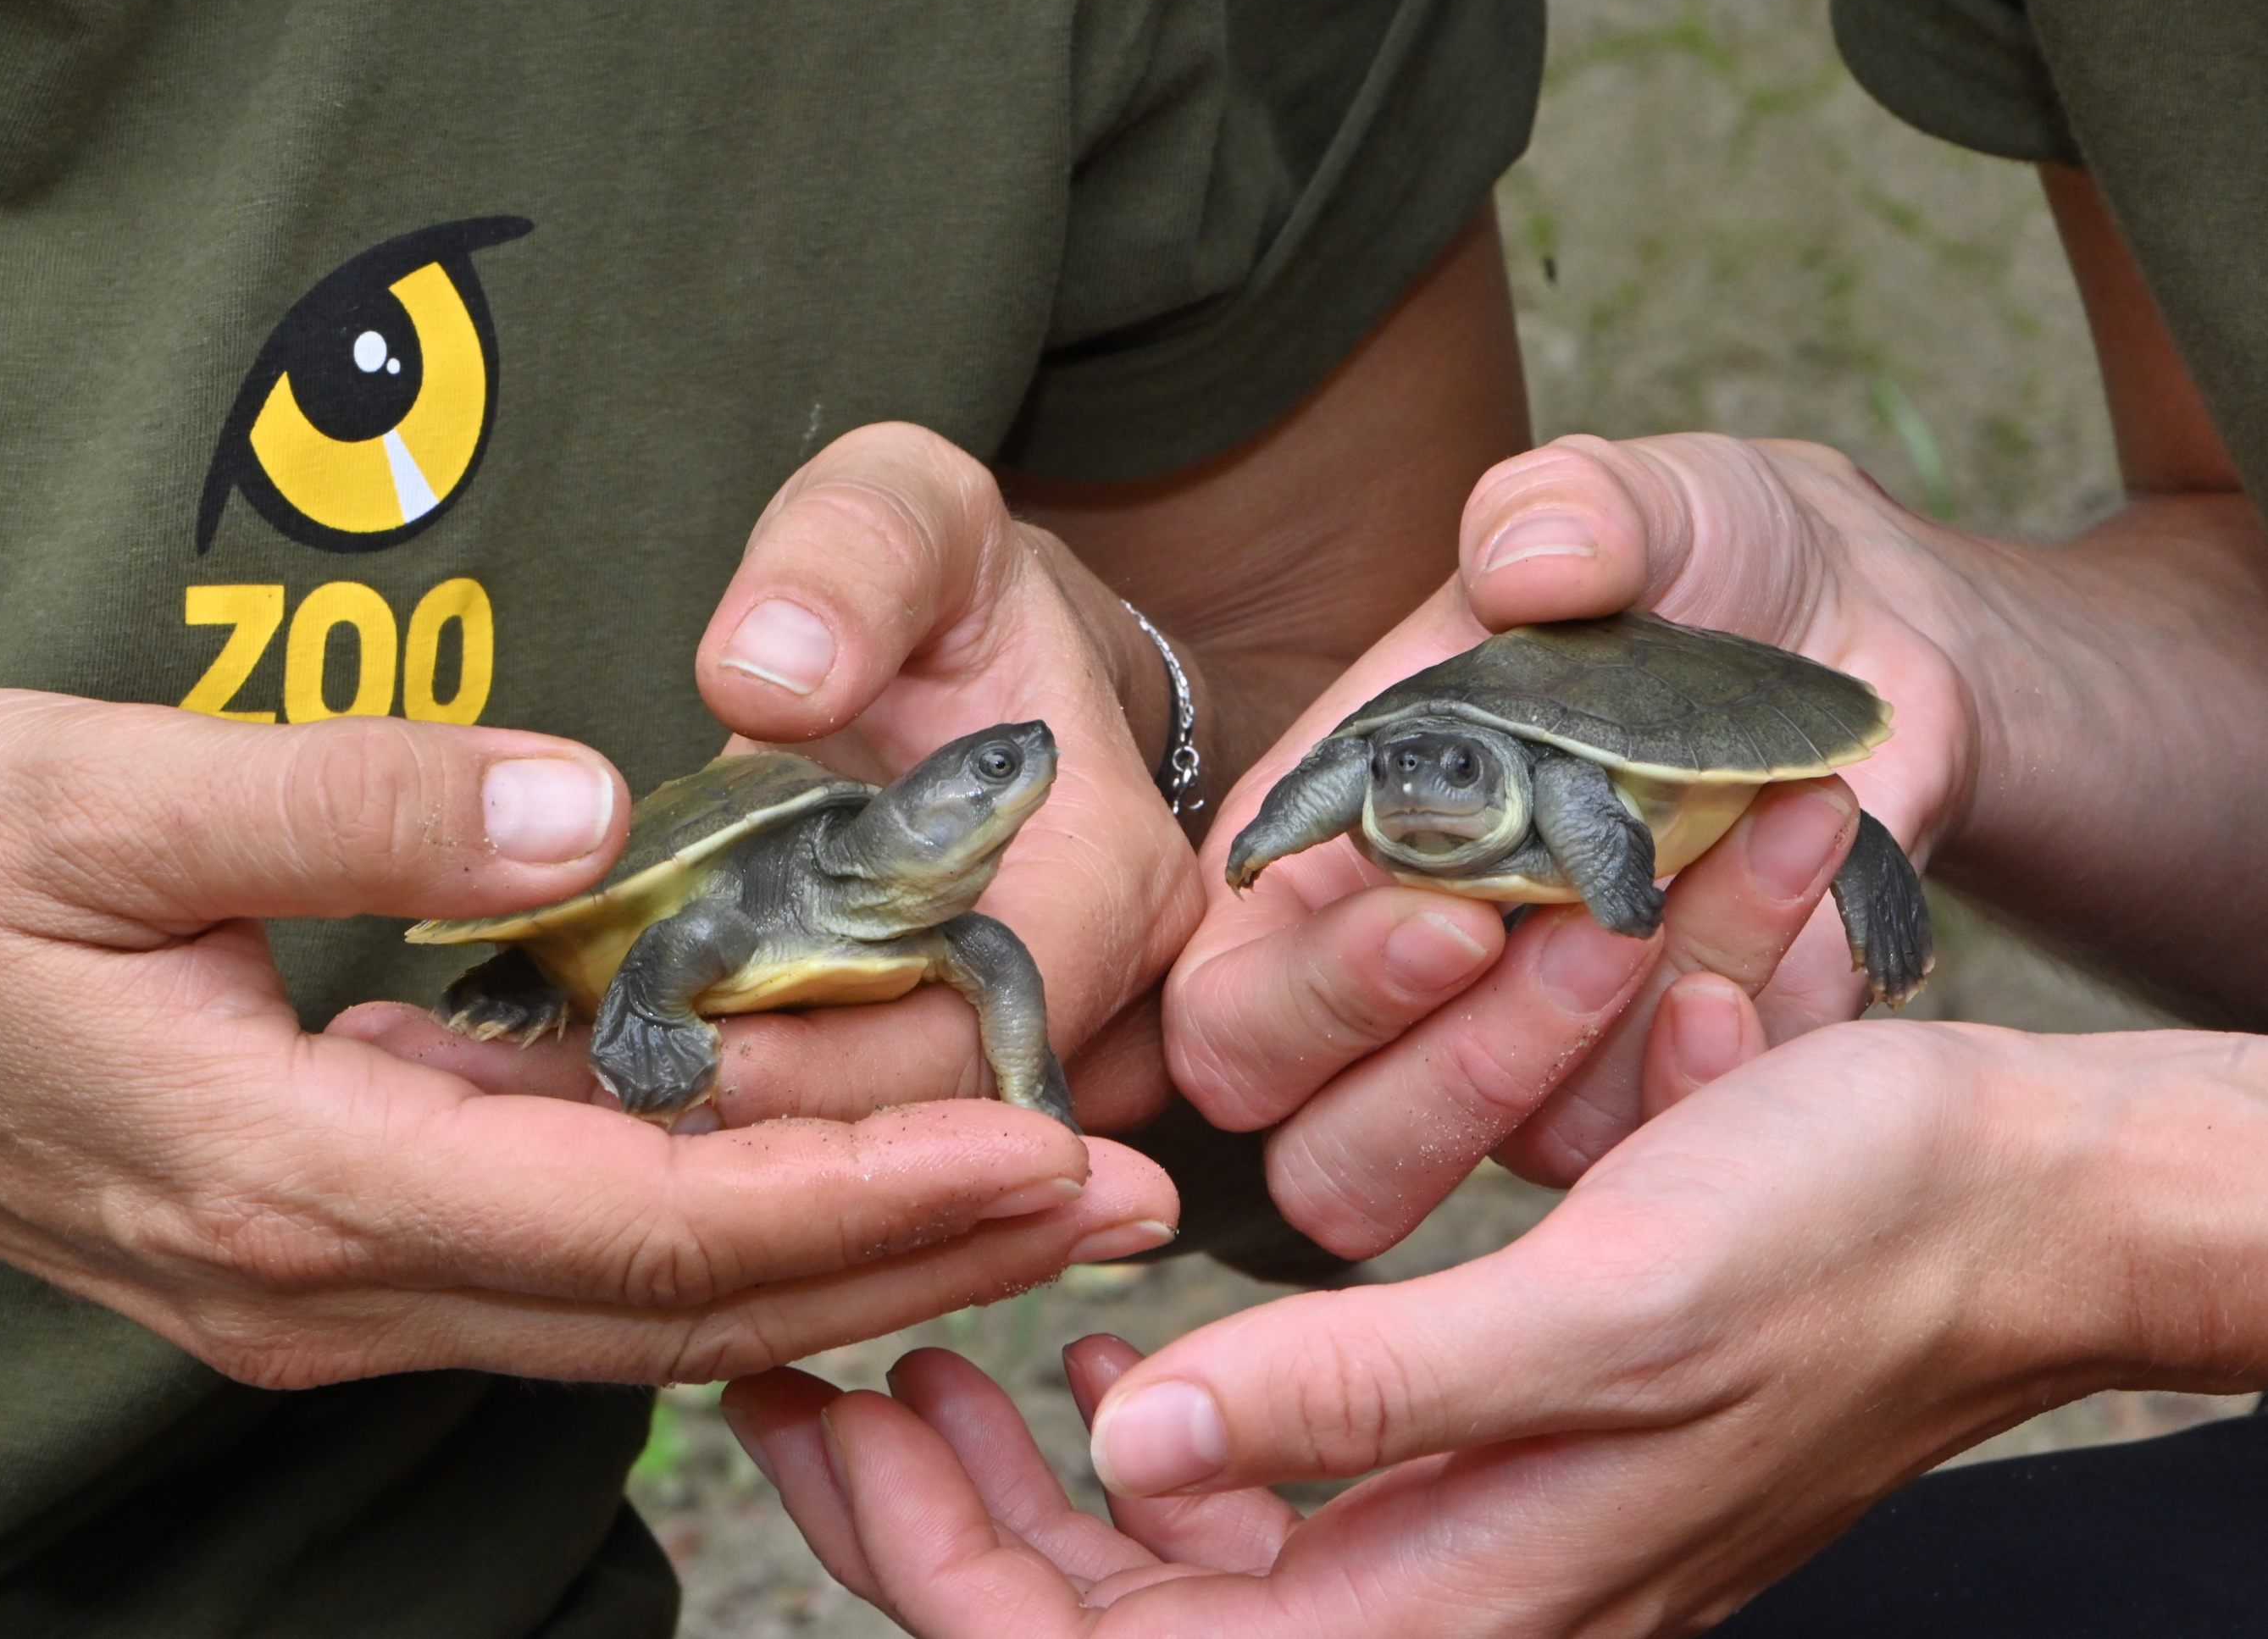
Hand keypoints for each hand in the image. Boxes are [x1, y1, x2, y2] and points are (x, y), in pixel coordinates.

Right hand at [0, 688, 1176, 1385]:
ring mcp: (295, 1280)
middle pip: (667, 1305)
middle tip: (1122, 1193)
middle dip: (908, 1254)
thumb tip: (574, 801)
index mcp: (275, 1182)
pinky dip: (695, 1237)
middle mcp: (307, 1278)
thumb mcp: (86, 792)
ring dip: (826, 1257)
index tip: (1054, 1145)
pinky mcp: (286, 1235)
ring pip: (616, 1307)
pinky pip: (537, 1266)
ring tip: (1021, 1198)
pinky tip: (797, 1173)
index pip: (637, 1229)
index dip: (863, 1198)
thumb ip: (341, 806)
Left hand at [346, 421, 1211, 1132]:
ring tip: (562, 1097)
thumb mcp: (905, 511)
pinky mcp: (933, 1076)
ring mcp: (1015, 1052)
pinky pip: (836, 1135)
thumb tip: (770, 679)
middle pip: (926, 1123)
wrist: (976, 652)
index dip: (844, 1059)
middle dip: (761, 1128)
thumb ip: (846, 561)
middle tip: (584, 1093)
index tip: (698, 1048)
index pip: (986, 1024)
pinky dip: (720, 1125)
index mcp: (1106, 876)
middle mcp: (1092, 996)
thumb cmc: (944, 580)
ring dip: (728, 1149)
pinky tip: (585, 1097)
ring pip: (876, 1157)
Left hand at [727, 1010, 2267, 1636]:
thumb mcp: (1598, 1309)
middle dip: (927, 1513)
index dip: (934, 1556)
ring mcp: (1451, 1544)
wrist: (1999, 1203)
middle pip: (1107, 1623)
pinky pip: (1253, 1504)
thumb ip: (1366, 1396)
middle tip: (800, 1363)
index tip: (817, 1399)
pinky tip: (1093, 1362)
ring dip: (1010, 1483)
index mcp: (1452, 1603)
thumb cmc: (1829, 1243)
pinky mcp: (1467, 1468)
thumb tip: (1134, 1447)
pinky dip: (1140, 1442)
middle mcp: (1438, 1602)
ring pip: (1159, 1569)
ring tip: (907, 1356)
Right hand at [1170, 433, 1967, 1253]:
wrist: (1877, 627)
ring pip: (1507, 1156)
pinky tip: (1779, 939)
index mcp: (1319, 847)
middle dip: (1441, 1070)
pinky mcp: (1662, 1088)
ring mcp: (1530, 1056)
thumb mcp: (1639, 501)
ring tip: (1724, 854)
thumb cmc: (1702, 562)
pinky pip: (1663, 1143)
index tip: (1455, 912)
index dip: (1309, 996)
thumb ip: (1568, 510)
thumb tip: (1525, 564)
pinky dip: (1719, 1063)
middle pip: (1320, 1143)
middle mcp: (1399, 979)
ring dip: (1613, 1037)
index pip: (1228, 1001)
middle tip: (1584, 935)